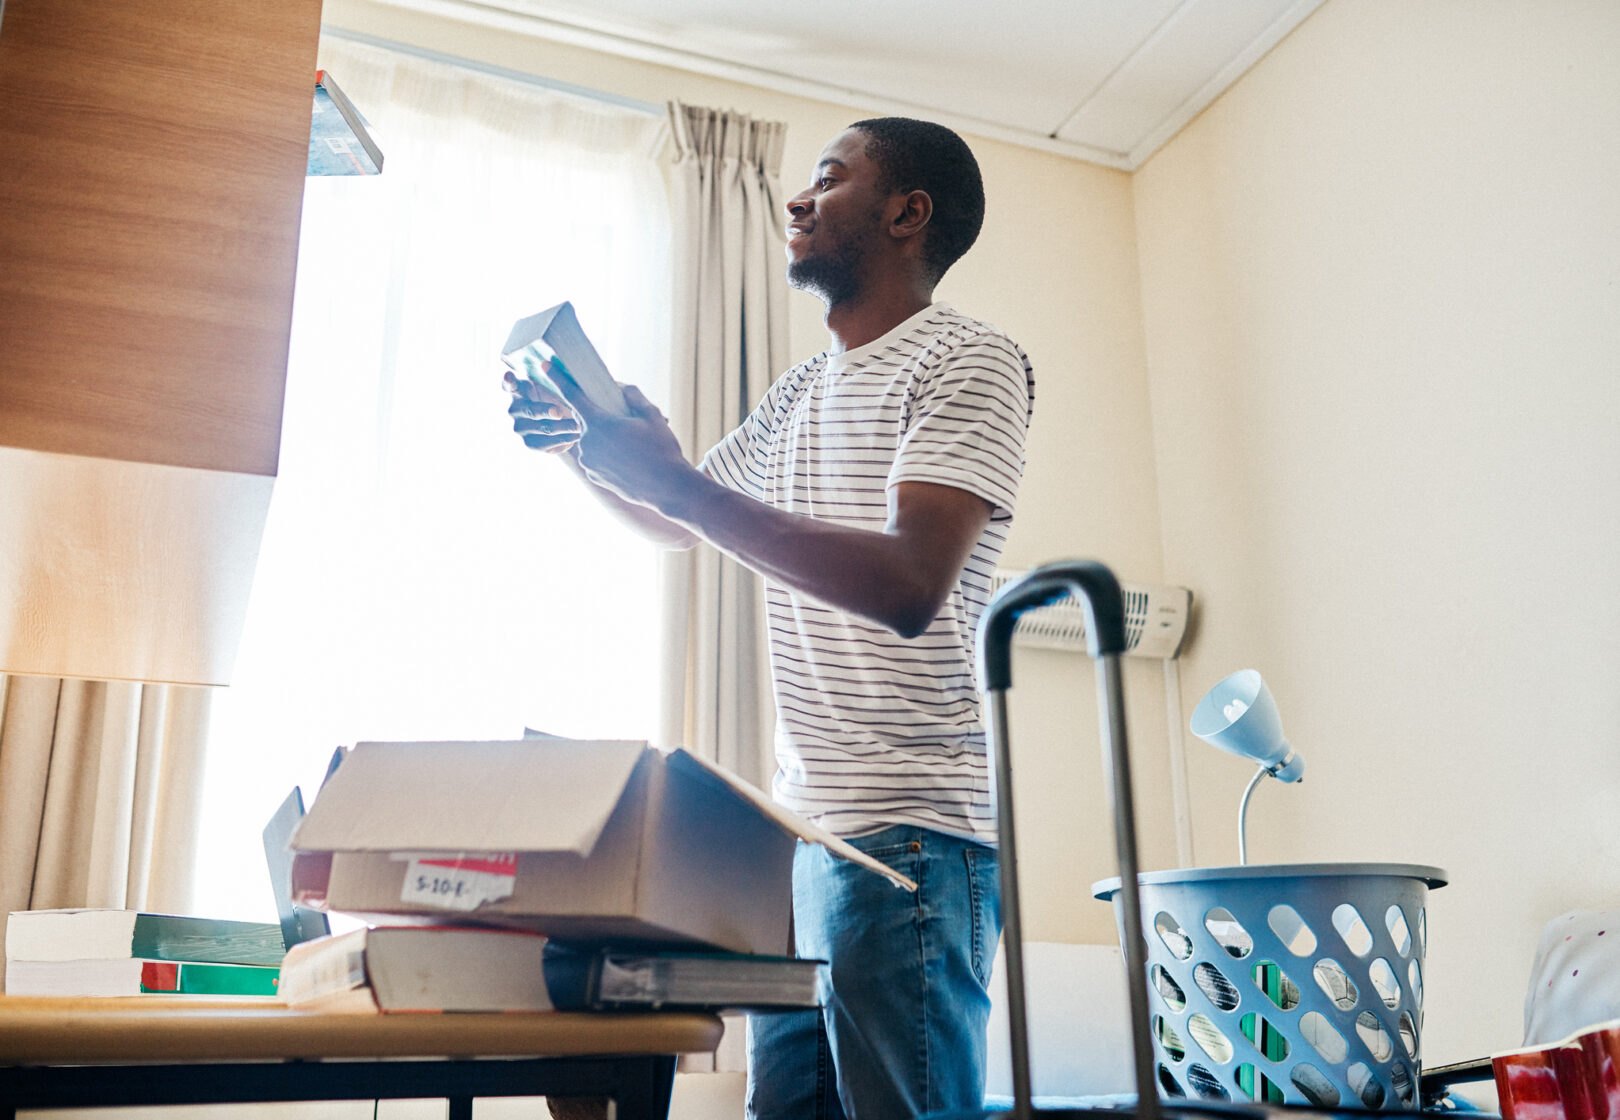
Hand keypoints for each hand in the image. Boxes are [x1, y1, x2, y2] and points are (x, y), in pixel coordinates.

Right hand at [504, 365, 581, 452]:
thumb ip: (554, 380)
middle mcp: (515, 410)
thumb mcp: (555, 387)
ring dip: (563, 427)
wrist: (565, 424)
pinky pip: (547, 443)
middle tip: (559, 411)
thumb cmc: (558, 397)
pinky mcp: (530, 444)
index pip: (510, 385)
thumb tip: (561, 367)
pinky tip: (576, 436)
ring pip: (543, 427)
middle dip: (546, 410)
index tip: (509, 375)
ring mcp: (520, 428)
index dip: (509, 381)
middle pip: (530, 410)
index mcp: (519, 390)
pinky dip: (564, 439)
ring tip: (579, 426)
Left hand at [549, 372, 698, 513]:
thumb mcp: (652, 414)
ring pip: (592, 440)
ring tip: (632, 447)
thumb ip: (632, 395)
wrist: (668, 487)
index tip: (544, 365)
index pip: (572, 394)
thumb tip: (621, 387)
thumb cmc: (661, 449)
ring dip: (605, 438)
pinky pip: (595, 459)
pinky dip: (606, 456)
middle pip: (585, 419)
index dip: (558, 377)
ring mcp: (588, 461)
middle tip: (625, 424)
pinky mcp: (593, 476)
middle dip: (600, 417)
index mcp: (599, 423)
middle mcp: (587, 442)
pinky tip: (627, 461)